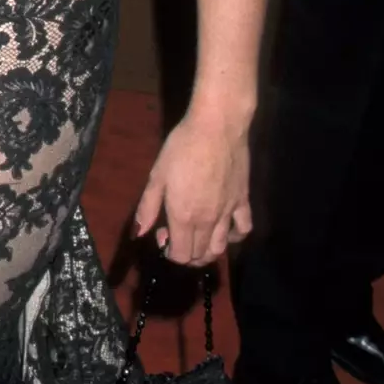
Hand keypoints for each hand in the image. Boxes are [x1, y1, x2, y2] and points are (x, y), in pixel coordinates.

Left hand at [132, 109, 251, 265]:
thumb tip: (139, 233)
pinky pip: (244, 229)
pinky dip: (235, 237)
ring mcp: (228, 213)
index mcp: (183, 217)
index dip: (169, 253)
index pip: (181, 255)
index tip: (162, 234)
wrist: (217, 128)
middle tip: (176, 236)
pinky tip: (226, 231)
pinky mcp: (243, 201)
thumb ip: (147, 207)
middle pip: (200, 255)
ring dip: (208, 254)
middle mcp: (207, 221)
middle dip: (186, 255)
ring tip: (199, 243)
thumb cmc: (181, 148)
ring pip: (221, 248)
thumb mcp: (157, 176)